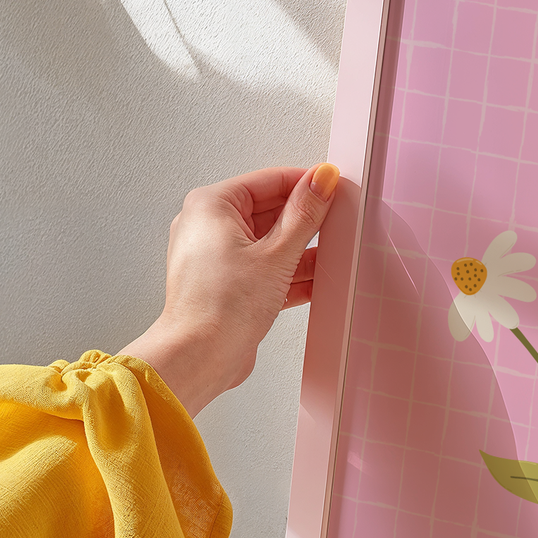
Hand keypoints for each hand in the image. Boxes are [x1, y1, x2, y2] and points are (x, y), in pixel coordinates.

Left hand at [120, 164, 339, 416]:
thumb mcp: (277, 253)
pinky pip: (265, 268)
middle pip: (270, 211)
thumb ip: (304, 215)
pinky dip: (289, 273)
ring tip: (330, 258)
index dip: (305, 184)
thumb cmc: (220, 307)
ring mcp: (217, 257)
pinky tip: (316, 282)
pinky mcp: (228, 284)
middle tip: (337, 226)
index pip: (269, 180)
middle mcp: (208, 226)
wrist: (200, 357)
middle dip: (305, 223)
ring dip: (301, 252)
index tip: (333, 189)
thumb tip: (320, 181)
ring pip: (270, 243)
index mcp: (211, 205)